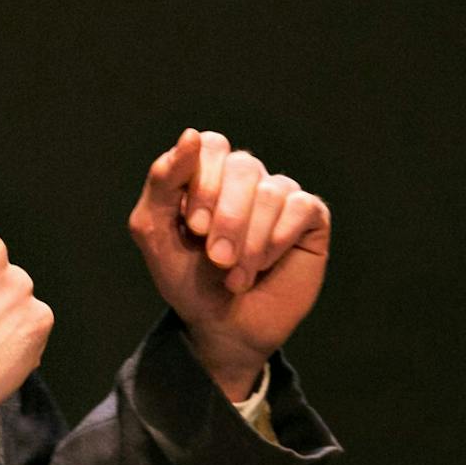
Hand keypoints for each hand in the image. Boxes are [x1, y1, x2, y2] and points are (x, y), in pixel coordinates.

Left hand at [127, 129, 329, 400]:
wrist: (221, 329)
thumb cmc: (187, 280)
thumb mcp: (155, 231)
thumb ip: (163, 181)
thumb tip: (190, 135)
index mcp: (208, 173)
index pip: (212, 145)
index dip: (205, 183)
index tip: (194, 228)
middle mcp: (246, 178)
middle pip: (244, 166)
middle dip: (227, 218)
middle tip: (216, 259)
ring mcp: (280, 196)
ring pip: (271, 192)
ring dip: (250, 242)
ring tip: (236, 277)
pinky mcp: (310, 218)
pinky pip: (300, 209)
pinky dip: (276, 242)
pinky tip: (264, 267)